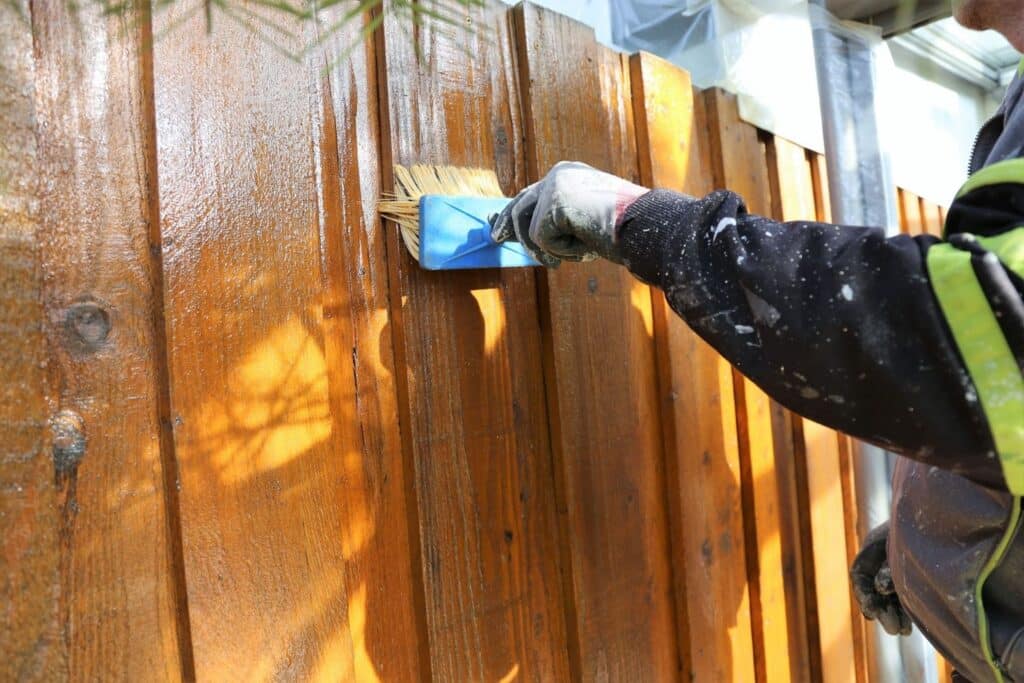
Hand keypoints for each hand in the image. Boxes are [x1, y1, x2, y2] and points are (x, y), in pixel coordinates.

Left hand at [490, 161, 647, 266]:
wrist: (645, 225)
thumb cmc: (623, 230)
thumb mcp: (584, 223)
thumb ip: (559, 223)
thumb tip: (530, 238)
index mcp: (569, 175)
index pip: (533, 194)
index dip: (514, 212)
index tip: (499, 226)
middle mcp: (558, 174)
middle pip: (521, 203)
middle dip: (507, 224)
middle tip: (495, 239)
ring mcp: (554, 186)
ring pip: (530, 228)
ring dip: (550, 249)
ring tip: (575, 253)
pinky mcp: (553, 203)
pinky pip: (543, 240)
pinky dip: (564, 251)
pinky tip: (587, 245)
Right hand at [850, 521, 912, 635]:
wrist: (948, 517)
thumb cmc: (923, 526)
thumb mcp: (902, 544)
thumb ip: (890, 567)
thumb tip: (881, 589)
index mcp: (874, 546)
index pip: (860, 574)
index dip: (863, 595)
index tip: (871, 612)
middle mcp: (883, 558)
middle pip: (874, 589)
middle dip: (881, 610)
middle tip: (892, 629)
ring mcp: (899, 567)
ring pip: (889, 596)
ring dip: (893, 614)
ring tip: (902, 631)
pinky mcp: (917, 576)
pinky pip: (905, 596)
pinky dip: (905, 611)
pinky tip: (910, 626)